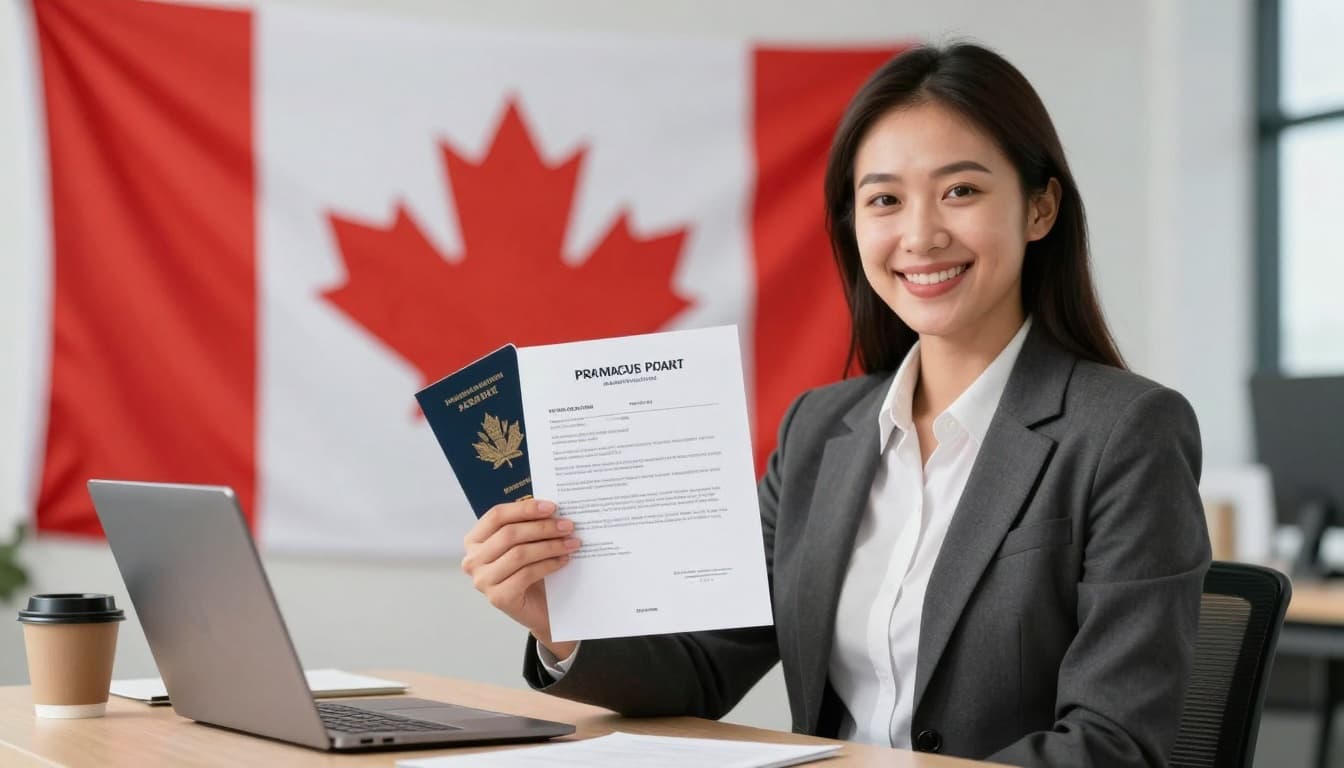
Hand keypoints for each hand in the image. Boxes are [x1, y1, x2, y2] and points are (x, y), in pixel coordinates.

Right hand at [462, 499, 578, 658]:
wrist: (537, 609)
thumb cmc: (530, 571)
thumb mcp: (525, 543)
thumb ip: (528, 525)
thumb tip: (549, 506)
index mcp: (475, 540)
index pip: (496, 515)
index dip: (525, 509)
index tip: (552, 507)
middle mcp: (473, 560)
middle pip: (509, 534)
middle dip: (542, 528)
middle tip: (568, 526)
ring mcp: (482, 580)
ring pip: (519, 554)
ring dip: (550, 546)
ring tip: (572, 543)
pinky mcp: (498, 598)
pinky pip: (526, 574)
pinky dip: (549, 564)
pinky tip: (564, 560)